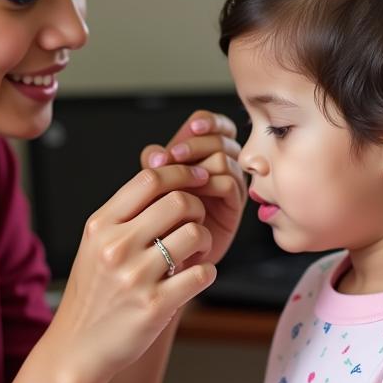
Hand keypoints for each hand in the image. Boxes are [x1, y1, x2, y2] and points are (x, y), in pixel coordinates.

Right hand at [43, 164, 216, 382]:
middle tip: (194, 223)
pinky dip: (205, 272)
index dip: (182, 173)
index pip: (150, 179)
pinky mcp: (155, 306)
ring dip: (204, 241)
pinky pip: (202, 273)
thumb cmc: (92, 294)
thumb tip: (165, 177)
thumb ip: (125, 214)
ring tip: (194, 253)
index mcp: (101, 225)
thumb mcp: (95, 245)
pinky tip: (193, 277)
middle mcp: (116, 247)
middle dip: (197, 208)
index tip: (198, 179)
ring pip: (195, 235)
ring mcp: (135, 277)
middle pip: (178, 201)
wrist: (76, 348)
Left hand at [142, 112, 245, 266]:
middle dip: (196, 144)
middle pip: (221, 138)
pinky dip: (212, 184)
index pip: (214, 125)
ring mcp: (228, 186)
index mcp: (199, 154)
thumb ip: (153, 166)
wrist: (164, 260)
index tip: (193, 127)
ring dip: (201, 164)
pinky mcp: (234, 207)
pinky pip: (230, 184)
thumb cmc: (156, 221)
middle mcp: (218, 167)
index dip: (208, 121)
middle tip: (174, 156)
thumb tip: (155, 152)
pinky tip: (195, 193)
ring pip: (224, 159)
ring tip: (179, 179)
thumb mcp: (149, 189)